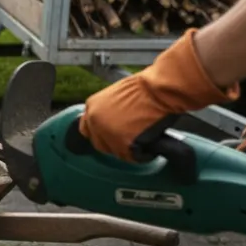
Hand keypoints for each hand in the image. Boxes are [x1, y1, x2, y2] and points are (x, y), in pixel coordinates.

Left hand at [79, 29, 238, 160]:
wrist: (157, 90)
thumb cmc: (144, 89)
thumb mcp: (115, 96)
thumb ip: (107, 111)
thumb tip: (111, 122)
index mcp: (91, 108)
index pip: (88, 129)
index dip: (100, 133)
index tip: (110, 135)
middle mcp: (95, 122)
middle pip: (100, 144)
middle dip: (114, 143)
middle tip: (130, 138)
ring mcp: (107, 134)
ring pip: (116, 152)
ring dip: (129, 148)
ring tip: (143, 138)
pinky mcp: (122, 144)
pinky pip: (131, 156)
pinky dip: (142, 153)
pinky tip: (149, 144)